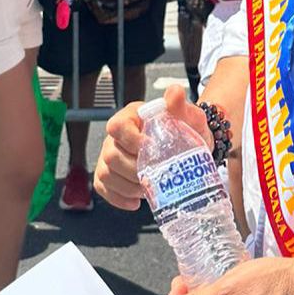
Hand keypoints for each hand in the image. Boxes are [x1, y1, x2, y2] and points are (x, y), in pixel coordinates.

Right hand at [95, 83, 209, 210]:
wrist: (189, 148)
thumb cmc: (186, 130)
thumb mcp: (190, 117)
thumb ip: (182, 106)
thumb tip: (175, 92)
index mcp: (132, 116)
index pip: (117, 126)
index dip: (130, 141)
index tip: (150, 149)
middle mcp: (115, 136)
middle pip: (110, 155)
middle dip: (133, 170)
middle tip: (154, 176)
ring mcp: (109, 156)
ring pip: (106, 174)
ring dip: (128, 186)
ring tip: (148, 189)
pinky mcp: (109, 175)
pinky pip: (103, 188)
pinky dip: (118, 198)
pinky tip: (136, 202)